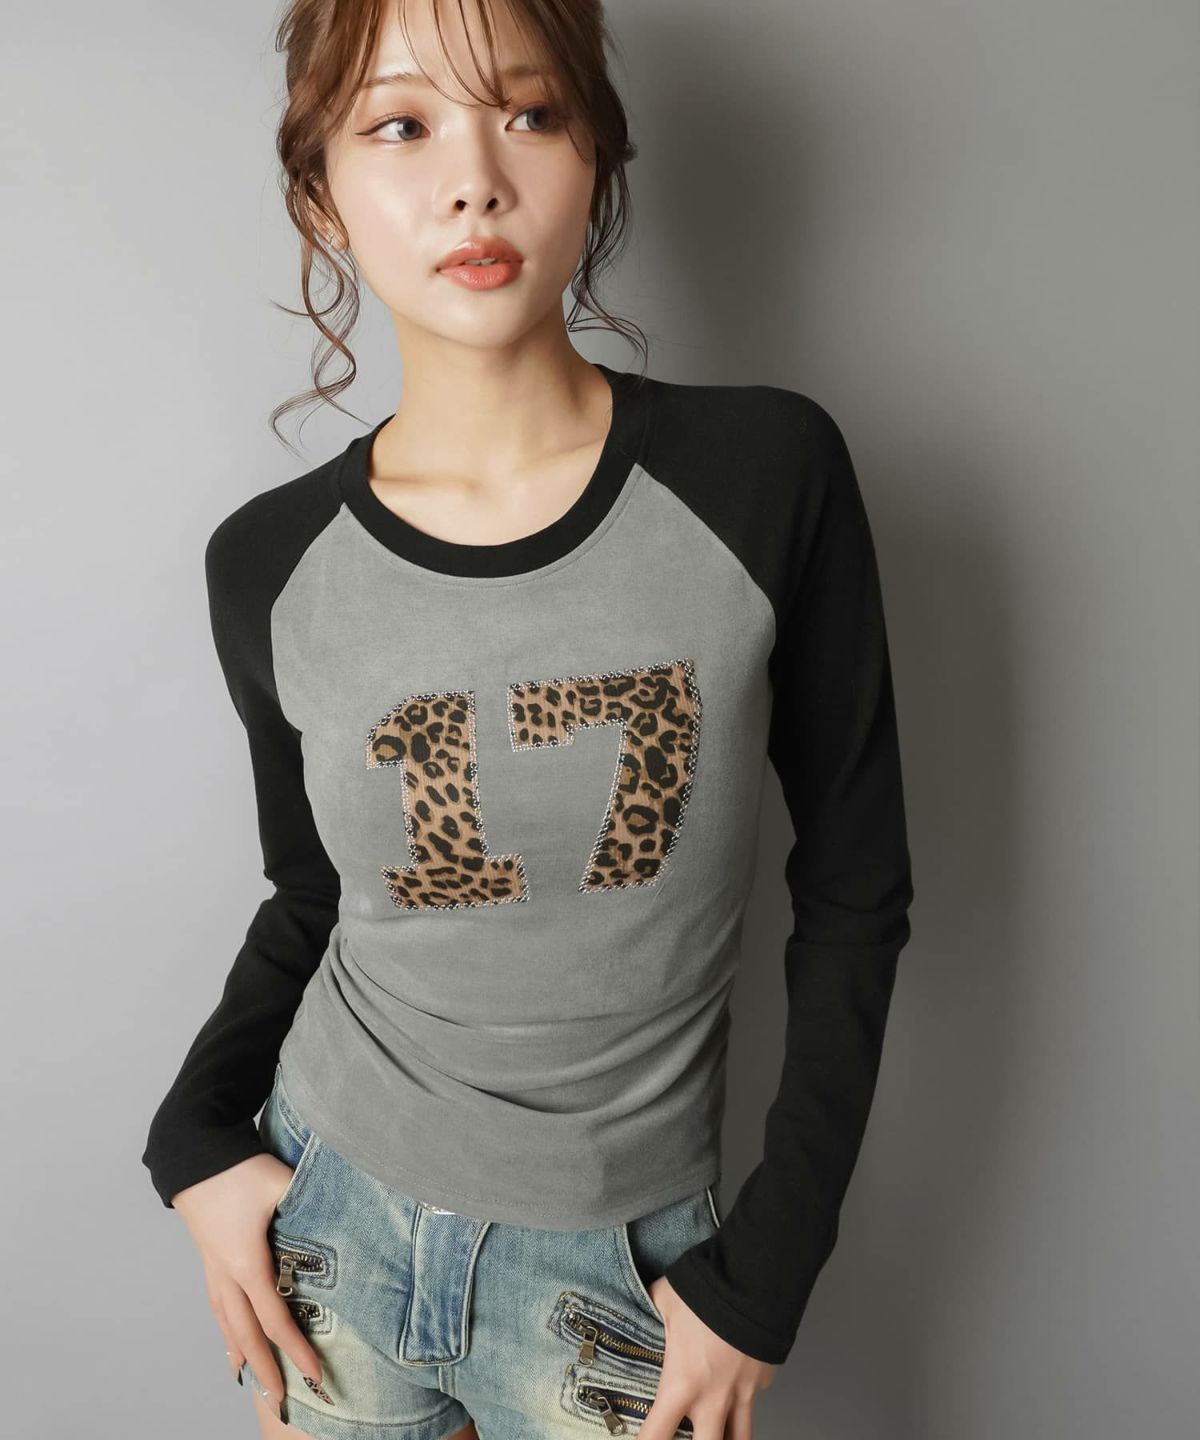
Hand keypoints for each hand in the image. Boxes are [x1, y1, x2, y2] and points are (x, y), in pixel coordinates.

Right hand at [172, 1153, 326, 1416]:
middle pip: (246, 1334)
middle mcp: (227, 1273)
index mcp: (247, 1262)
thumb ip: (315, 1199)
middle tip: (282, 1400)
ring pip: (227, 1323)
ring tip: (251, 1379)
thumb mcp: (283, 1182)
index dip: (296, 1348)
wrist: (194, 1151)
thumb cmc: (239, 1167)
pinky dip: (225, 1329)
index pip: (275, 1318)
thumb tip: (352, 1209)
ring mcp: (214, 1267)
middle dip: (267, 1368)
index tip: (315, 1374)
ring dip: (241, 1353)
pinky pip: (217, 1305)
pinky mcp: (209, 1257)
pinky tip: (229, 1337)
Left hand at [636, 1274, 775, 1439]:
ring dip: (726, 1438)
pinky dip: (743, 1402)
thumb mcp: (665, 1299)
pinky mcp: (761, 1382)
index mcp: (682, 1384)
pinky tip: (734, 1390)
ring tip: (715, 1431)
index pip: (656, 1436)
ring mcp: (742, 1394)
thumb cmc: (708, 1293)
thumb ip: (649, 1309)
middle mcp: (713, 1399)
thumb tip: (636, 1302)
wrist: (755, 1284)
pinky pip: (752, 1402)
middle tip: (685, 1436)